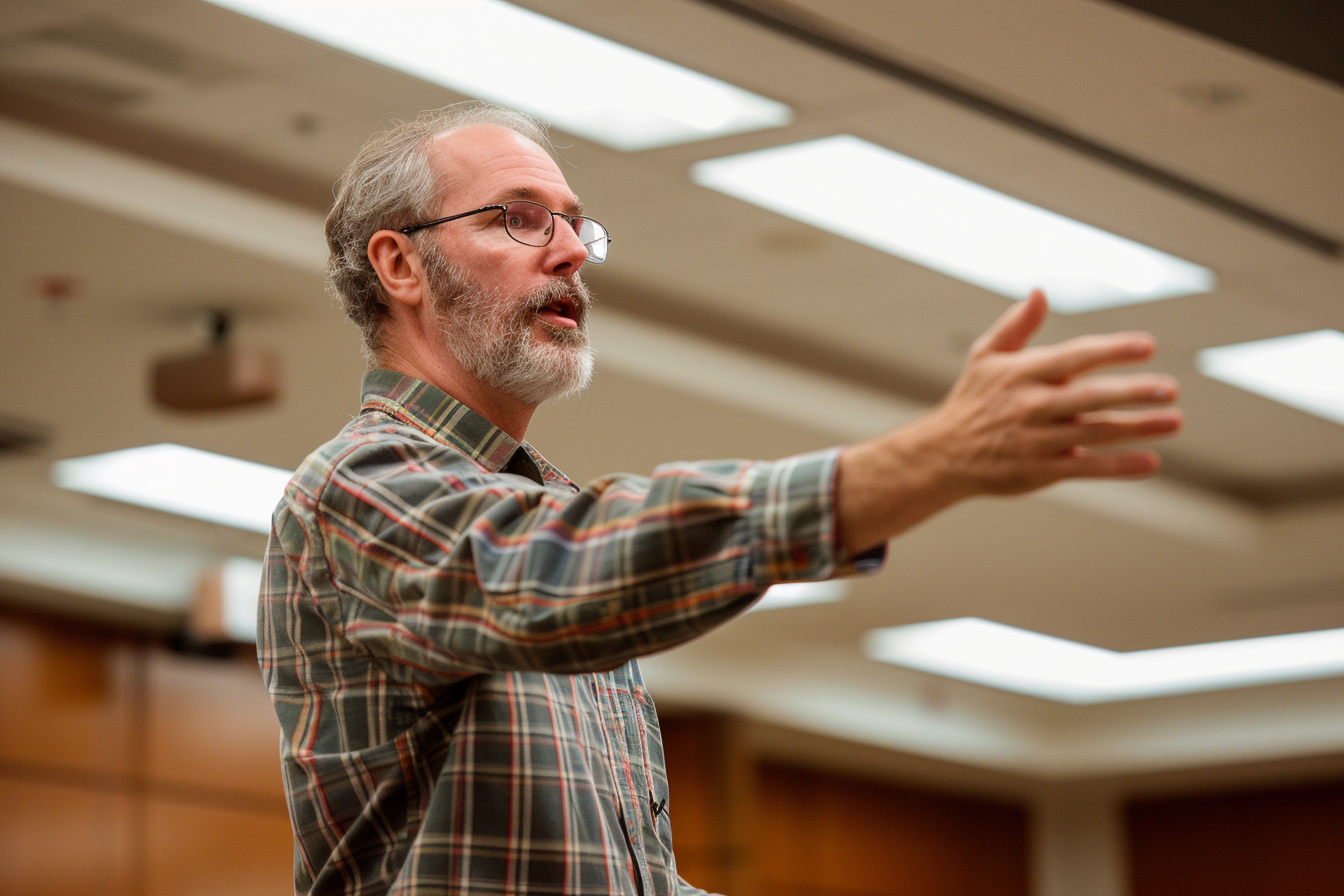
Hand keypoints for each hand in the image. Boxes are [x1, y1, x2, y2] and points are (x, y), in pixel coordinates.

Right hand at [835, 290, 1182, 552]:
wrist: (943, 454)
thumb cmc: (973, 400)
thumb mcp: (985, 356)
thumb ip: (1016, 325)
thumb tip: (1040, 292)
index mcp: (1021, 373)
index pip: (1073, 357)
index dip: (1111, 350)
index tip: (1147, 346)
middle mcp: (1030, 406)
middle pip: (1090, 397)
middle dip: (1133, 393)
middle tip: (1171, 388)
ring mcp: (1036, 441)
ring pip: (1095, 433)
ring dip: (1137, 428)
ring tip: (1174, 421)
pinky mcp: (1039, 471)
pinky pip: (1086, 469)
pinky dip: (1119, 466)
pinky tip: (1150, 460)